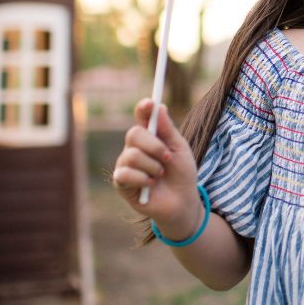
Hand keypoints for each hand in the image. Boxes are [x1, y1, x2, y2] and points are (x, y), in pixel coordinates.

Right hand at [112, 99, 201, 235]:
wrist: (182, 201)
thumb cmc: (182, 174)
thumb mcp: (179, 149)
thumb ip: (168, 130)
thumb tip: (159, 106)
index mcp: (150, 136)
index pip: (141, 116)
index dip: (143, 108)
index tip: (149, 103)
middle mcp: (134, 147)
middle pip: (133, 134)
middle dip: (154, 145)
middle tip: (167, 157)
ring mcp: (125, 164)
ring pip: (131, 155)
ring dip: (152, 166)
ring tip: (160, 174)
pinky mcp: (120, 183)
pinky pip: (125, 174)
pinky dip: (142, 179)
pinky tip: (150, 185)